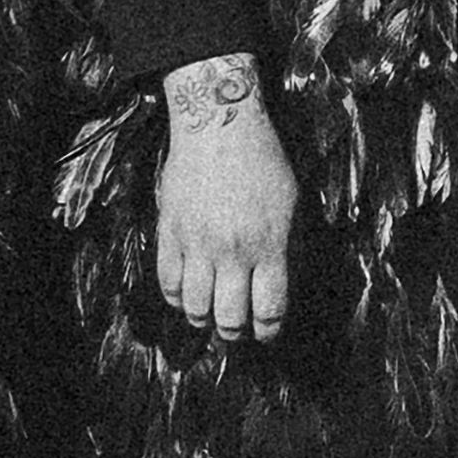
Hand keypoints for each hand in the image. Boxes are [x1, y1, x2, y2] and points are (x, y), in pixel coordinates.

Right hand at [149, 60, 296, 344]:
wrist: (218, 125)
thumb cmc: (262, 160)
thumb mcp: (290, 202)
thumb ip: (286, 246)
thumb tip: (281, 283)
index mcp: (269, 244)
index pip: (270, 309)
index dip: (269, 330)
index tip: (266, 332)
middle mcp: (233, 250)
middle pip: (230, 317)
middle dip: (235, 333)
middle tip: (236, 330)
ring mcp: (197, 243)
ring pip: (195, 307)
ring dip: (203, 319)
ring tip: (209, 316)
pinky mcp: (169, 232)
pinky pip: (167, 283)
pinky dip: (175, 298)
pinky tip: (184, 295)